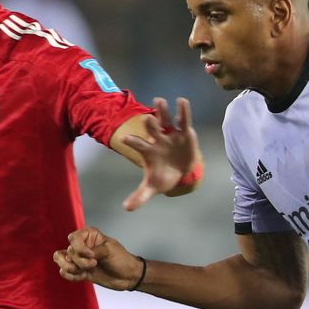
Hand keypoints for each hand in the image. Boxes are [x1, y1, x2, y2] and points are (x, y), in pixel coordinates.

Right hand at [54, 227, 143, 289]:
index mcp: (90, 236)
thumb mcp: (109, 250)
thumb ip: (93, 251)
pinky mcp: (80, 271)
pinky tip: (82, 276)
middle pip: (67, 251)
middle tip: (93, 264)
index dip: (79, 248)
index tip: (91, 255)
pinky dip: (70, 276)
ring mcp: (80, 259)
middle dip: (78, 261)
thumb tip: (76, 255)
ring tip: (82, 272)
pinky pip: (65, 272)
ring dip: (70, 268)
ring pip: (60, 260)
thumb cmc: (122, 259)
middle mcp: (83, 246)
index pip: (73, 238)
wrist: (128, 276)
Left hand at [122, 97, 200, 211]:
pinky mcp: (184, 133)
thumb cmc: (164, 176)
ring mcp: (171, 135)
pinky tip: (182, 100)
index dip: (133, 141)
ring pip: (165, 121)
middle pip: (152, 130)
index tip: (125, 138)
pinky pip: (183, 120)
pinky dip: (183, 111)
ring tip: (159, 100)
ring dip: (163, 111)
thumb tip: (126, 208)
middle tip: (147, 118)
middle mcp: (158, 140)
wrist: (181, 171)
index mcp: (149, 151)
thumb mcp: (152, 187)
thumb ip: (140, 196)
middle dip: (150, 124)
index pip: (139, 145)